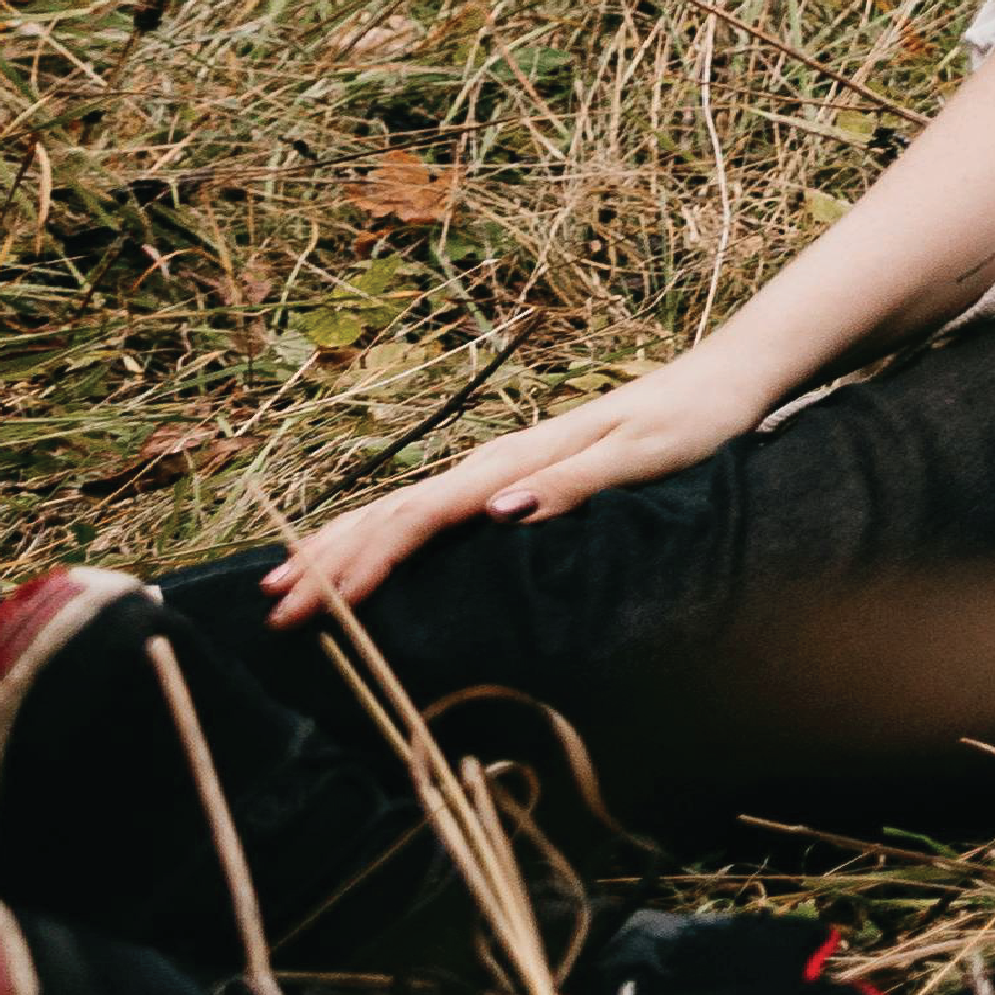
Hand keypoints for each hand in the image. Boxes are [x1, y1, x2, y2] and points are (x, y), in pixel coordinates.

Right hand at [269, 354, 794, 617]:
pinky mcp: (516, 476)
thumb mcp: (646, 457)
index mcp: (516, 463)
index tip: (315, 606)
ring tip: (286, 586)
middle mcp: (495, 464)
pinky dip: (380, 532)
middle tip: (270, 613)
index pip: (419, 518)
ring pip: (399, 509)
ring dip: (340, 546)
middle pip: (390, 514)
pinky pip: (429, 510)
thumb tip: (495, 511)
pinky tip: (361, 552)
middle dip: (328, 562)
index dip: (362, 564)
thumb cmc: (694, 422)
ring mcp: (501, 468)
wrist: (724, 382)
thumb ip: (574, 484)